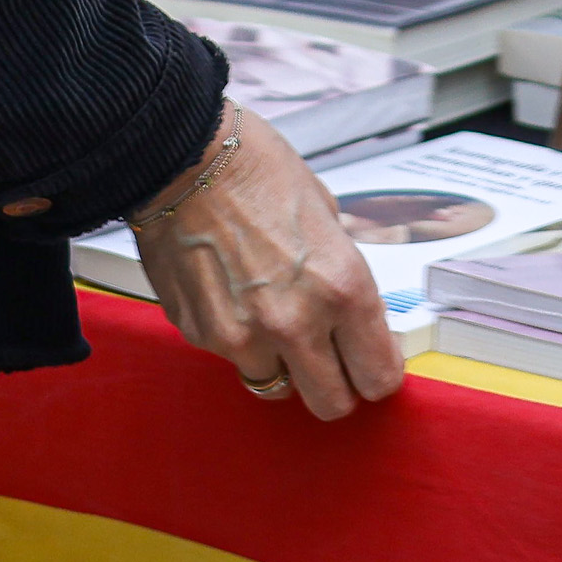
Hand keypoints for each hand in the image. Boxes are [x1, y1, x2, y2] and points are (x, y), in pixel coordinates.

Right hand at [132, 103, 403, 419]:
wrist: (182, 156)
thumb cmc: (256, 170)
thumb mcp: (329, 216)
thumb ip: (342, 278)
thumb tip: (352, 318)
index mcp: (341, 288)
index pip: (378, 377)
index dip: (377, 372)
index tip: (370, 363)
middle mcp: (294, 323)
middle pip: (331, 405)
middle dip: (335, 385)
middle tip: (330, 357)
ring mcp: (242, 336)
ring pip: (276, 386)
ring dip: (282, 364)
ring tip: (273, 316)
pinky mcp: (200, 335)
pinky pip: (232, 358)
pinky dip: (239, 340)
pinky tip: (235, 294)